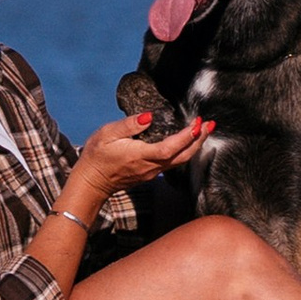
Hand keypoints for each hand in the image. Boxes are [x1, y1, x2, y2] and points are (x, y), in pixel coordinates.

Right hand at [74, 111, 211, 200]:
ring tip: (203, 131)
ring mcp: (151, 172)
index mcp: (141, 155)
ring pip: (180, 161)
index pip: (171, 147)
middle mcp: (150, 166)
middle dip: (199, 140)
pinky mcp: (150, 173)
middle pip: (183, 156)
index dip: (187, 136)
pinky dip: (184, 151)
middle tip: (210, 124)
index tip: (198, 123)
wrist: (91, 182)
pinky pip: (173, 163)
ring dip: (194, 146)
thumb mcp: (107, 134)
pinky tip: (187, 143)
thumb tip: (148, 117)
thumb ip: (129, 125)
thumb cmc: (97, 157)